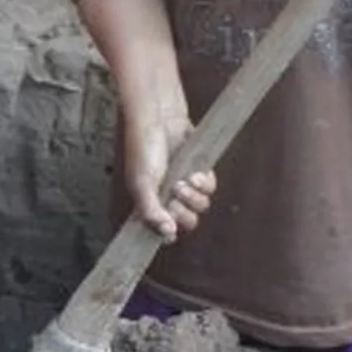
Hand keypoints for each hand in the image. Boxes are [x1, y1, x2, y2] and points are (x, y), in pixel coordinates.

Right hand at [123, 96, 215, 242]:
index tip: (170, 227)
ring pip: (200, 206)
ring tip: (183, 181)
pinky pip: (210, 188)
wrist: (160, 117)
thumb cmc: (143, 148)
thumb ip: (150, 211)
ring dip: (194, 197)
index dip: (169, 232)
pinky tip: (195, 173)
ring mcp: (185, 184)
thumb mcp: (141, 183)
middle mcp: (168, 196)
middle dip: (184, 212)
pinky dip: (205, 184)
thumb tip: (167, 234)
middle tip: (175, 197)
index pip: (163, 230)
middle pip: (187, 222)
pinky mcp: (199, 170)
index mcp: (150, 202)